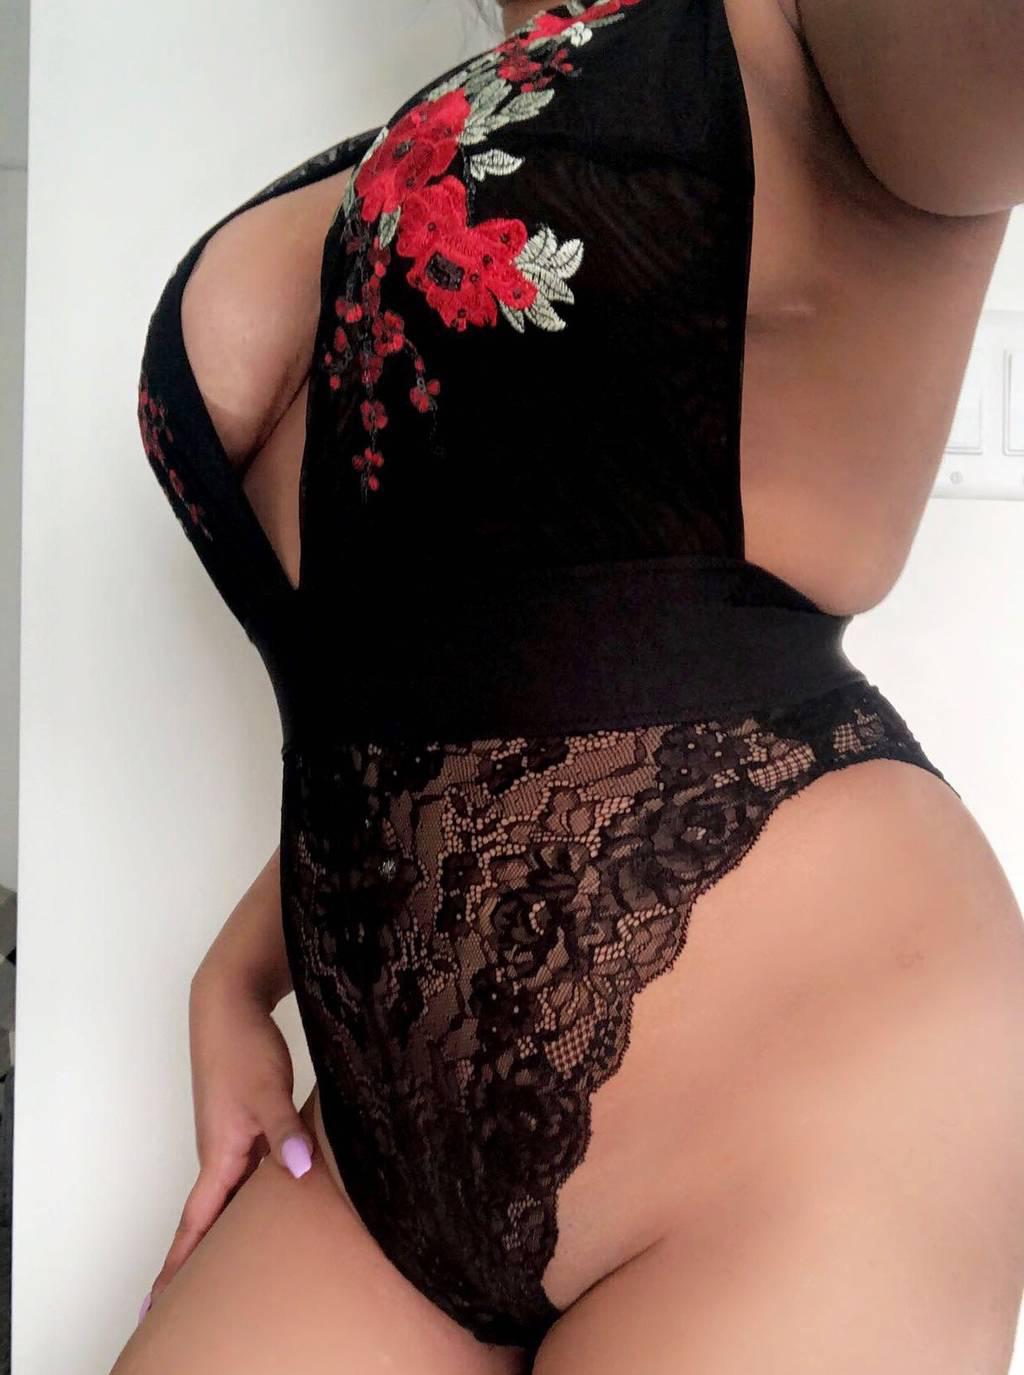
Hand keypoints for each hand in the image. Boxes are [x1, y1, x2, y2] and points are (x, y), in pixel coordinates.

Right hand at [140, 971, 314, 1316]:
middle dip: (203, 1258)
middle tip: (191, 1299)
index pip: (197, 1222)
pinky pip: (251, 1167)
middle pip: (212, 1216)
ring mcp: (233, 1135)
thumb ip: (284, 1131)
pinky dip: (257, 1191)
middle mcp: (221, 1151)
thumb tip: (298, 1171)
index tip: (156, 1302)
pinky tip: (279, 1197)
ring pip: (234, 1191)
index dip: (179, 1264)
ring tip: (234, 1265)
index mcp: (219, 1154)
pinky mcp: (247, 1118)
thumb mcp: (267, 1089)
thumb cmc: (241, 1044)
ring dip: (231, 1226)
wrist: (230, 1001)